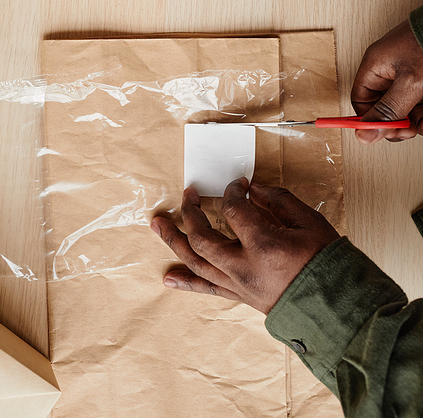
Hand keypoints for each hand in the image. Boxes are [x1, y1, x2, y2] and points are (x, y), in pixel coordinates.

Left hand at [150, 179, 339, 314]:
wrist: (337, 309)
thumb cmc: (327, 264)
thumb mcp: (309, 222)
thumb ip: (278, 200)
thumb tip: (254, 189)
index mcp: (263, 244)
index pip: (234, 209)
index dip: (233, 191)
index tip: (239, 184)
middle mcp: (243, 266)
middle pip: (202, 236)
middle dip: (190, 212)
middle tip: (188, 194)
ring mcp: (238, 284)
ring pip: (195, 261)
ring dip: (174, 241)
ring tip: (157, 224)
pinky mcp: (239, 297)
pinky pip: (207, 289)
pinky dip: (186, 283)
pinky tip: (168, 278)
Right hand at [351, 19, 422, 143]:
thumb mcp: (410, 83)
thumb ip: (388, 110)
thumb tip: (364, 133)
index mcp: (375, 66)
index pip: (361, 102)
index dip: (370, 120)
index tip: (383, 133)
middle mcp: (388, 70)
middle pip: (384, 107)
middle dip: (398, 121)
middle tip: (410, 127)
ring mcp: (406, 73)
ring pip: (404, 106)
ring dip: (415, 118)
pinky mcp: (421, 76)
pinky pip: (417, 100)